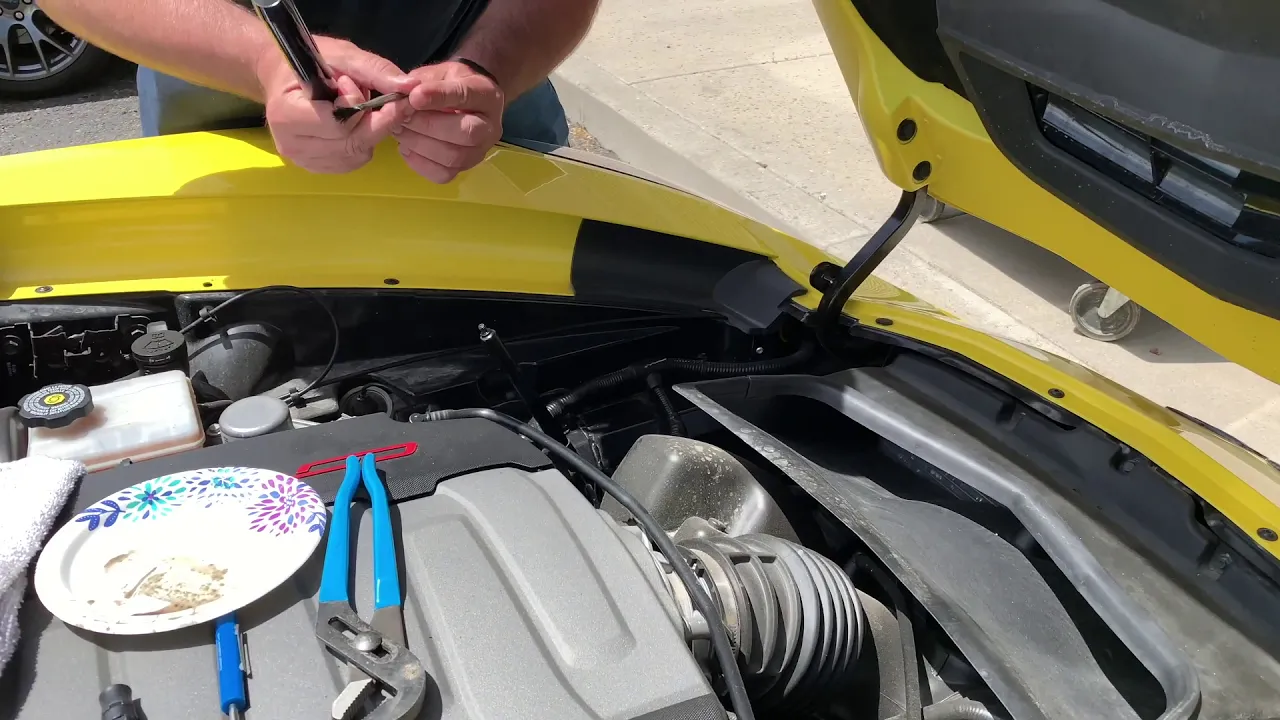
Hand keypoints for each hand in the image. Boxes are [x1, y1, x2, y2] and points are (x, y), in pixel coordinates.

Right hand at [255, 37, 418, 173]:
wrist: (283, 76)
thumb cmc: (310, 61)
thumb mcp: (343, 55)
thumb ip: (375, 71)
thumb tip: (410, 87)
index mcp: (287, 114)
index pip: (339, 124)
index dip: (357, 105)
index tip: (354, 84)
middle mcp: (292, 145)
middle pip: (352, 143)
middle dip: (370, 119)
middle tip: (363, 94)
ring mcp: (303, 161)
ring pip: (357, 154)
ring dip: (368, 130)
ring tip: (350, 107)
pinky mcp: (316, 168)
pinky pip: (353, 161)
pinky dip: (362, 142)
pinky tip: (351, 124)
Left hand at [394, 60, 504, 182]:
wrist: (461, 103)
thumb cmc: (447, 84)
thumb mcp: (436, 72)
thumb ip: (421, 81)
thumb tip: (402, 95)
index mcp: (486, 94)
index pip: (466, 96)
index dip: (439, 97)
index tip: (414, 96)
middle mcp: (491, 127)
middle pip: (466, 133)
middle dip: (428, 126)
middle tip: (401, 116)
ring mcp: (480, 151)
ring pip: (454, 157)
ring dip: (419, 144)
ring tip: (399, 129)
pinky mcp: (465, 168)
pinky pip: (443, 174)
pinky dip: (420, 163)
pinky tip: (407, 147)